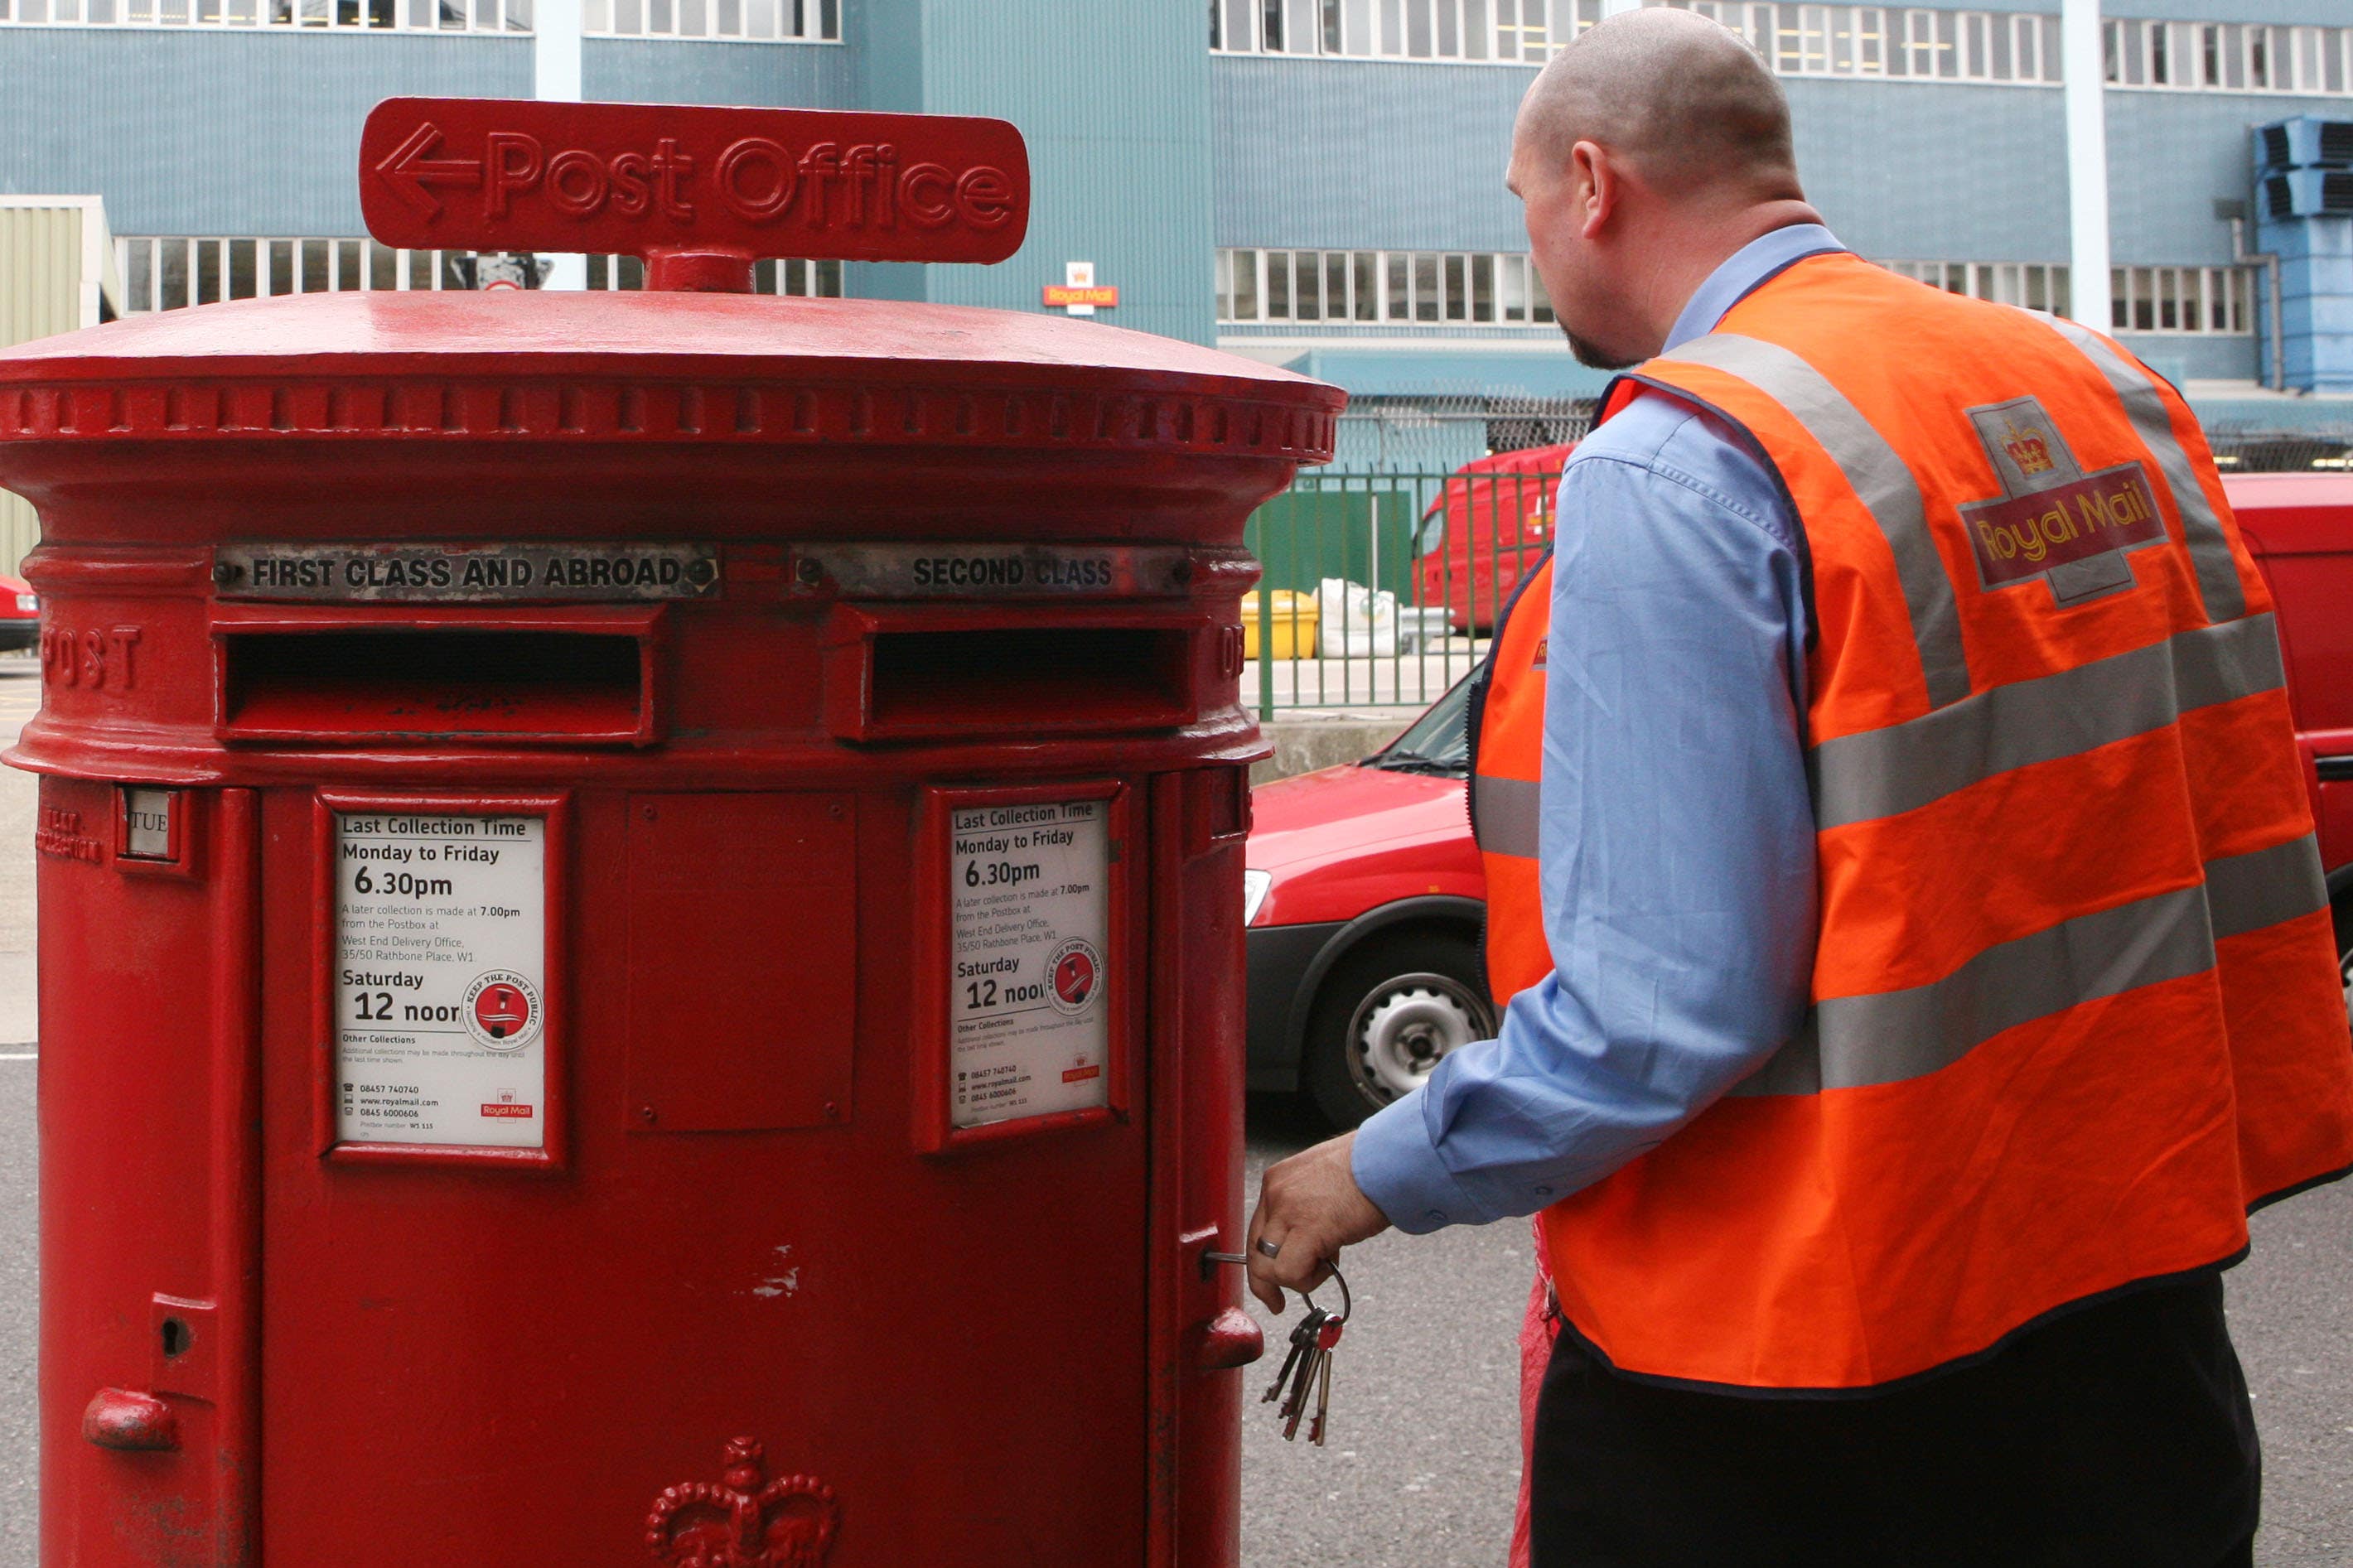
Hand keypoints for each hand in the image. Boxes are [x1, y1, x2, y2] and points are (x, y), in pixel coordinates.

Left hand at [1244, 1131, 1391, 1313]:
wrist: (1389, 1162)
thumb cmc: (1369, 1168)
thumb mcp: (1321, 1182)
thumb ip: (1304, 1208)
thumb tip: (1304, 1240)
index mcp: (1278, 1180)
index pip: (1257, 1231)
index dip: (1263, 1263)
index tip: (1270, 1284)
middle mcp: (1276, 1193)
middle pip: (1255, 1252)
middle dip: (1268, 1283)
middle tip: (1279, 1302)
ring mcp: (1288, 1210)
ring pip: (1269, 1267)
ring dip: (1298, 1278)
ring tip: (1326, 1262)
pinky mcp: (1307, 1229)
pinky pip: (1290, 1271)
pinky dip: (1308, 1279)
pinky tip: (1331, 1264)